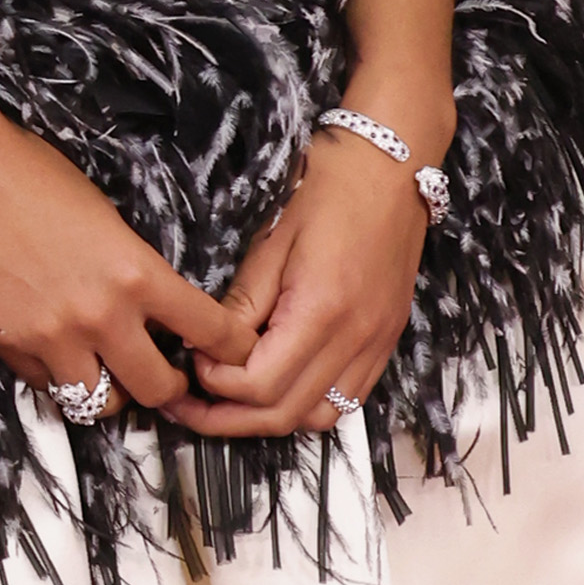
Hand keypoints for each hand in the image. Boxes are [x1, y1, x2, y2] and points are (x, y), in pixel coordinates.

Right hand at [0, 80, 239, 417]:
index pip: (208, 330)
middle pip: (157, 388)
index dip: (230, 349)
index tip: (231, 353)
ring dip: (111, 393)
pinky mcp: (11, 344)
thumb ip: (135, 268)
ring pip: (100, 403)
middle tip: (165, 377)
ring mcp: (52, 336)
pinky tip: (62, 357)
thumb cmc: (34, 176)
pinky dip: (60, 380)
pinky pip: (48, 387)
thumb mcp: (110, 217)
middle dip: (168, 388)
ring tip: (109, 373)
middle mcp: (99, 314)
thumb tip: (155, 306)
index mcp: (136, 273)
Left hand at [172, 129, 429, 436]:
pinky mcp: (386, 342)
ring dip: (269, 419)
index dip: (215, 383)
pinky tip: (278, 387)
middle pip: (284, 414)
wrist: (392, 165)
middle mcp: (355, 338)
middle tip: (191, 403)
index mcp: (321, 310)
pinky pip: (345, 400)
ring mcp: (376, 344)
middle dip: (229, 418)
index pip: (259, 384)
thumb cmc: (328, 189)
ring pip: (317, 418)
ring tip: (230, 402)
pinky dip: (306, 405)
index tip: (192, 359)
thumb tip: (206, 349)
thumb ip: (240, 306)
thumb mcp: (269, 243)